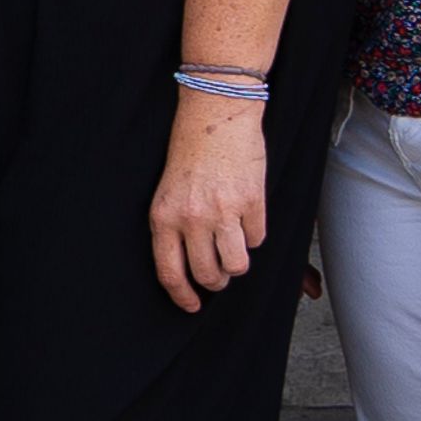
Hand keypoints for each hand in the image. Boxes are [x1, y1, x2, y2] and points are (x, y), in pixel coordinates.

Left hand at [152, 92, 273, 309]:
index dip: (182, 296)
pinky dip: (253, 235)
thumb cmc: (189, 154)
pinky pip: (257, 239)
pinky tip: (246, 217)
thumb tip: (193, 270)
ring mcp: (223, 211)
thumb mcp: (168, 193)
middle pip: (208, 274)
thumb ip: (176, 229)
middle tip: (220, 273)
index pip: (170, 272)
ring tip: (233, 248)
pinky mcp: (252, 202)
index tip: (192, 306)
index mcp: (163, 217)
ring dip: (237, 264)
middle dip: (216, 280)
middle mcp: (192, 218)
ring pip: (237, 265)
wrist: (214, 114)